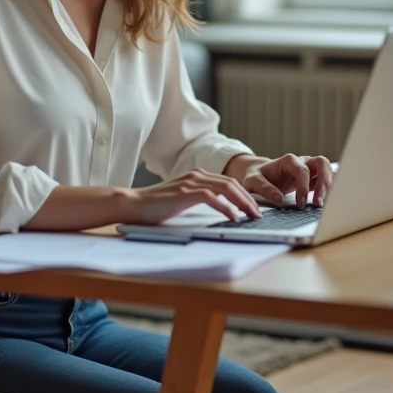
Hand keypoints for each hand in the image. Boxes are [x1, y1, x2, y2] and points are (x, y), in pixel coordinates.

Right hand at [124, 169, 262, 224]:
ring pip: (226, 188)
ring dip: (242, 202)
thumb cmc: (156, 205)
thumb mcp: (182, 198)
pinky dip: (225, 208)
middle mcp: (196, 175)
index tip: (254, 207)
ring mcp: (190, 183)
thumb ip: (198, 198)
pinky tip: (232, 218)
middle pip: (232, 183)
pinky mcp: (184, 194)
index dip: (244, 194)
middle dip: (249, 198)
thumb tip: (220, 209)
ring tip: (251, 216)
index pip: (229, 182)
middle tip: (259, 213)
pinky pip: (212, 198)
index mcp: (197, 175)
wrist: (133, 204)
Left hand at [224, 153, 333, 208]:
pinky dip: (328, 190)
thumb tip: (278, 199)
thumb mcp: (252, 181)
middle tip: (319, 203)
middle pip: (322, 163)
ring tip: (322, 205)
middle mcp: (302, 161)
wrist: (259, 174)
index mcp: (288, 161)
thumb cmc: (256, 177)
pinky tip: (323, 204)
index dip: (303, 186)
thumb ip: (263, 188)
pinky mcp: (313, 179)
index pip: (302, 170)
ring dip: (329, 186)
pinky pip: (325, 181)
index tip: (300, 203)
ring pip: (328, 170)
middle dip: (324, 183)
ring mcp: (309, 169)